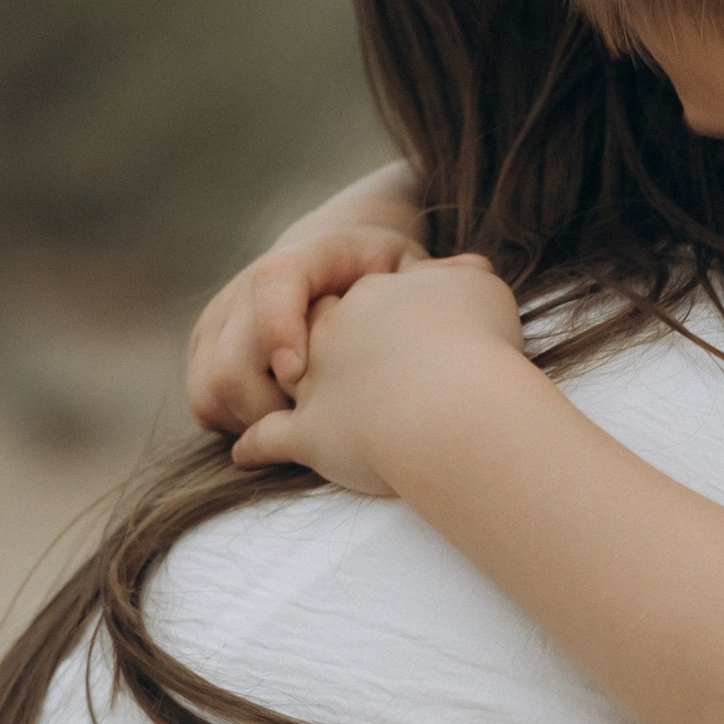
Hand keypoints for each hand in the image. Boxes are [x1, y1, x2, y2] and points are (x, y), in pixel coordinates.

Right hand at [188, 169, 427, 433]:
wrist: (335, 261)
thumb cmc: (383, 272)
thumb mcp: (408, 267)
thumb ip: (433, 277)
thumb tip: (474, 273)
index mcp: (305, 259)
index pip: (274, 282)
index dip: (282, 330)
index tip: (302, 375)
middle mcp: (249, 287)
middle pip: (230, 357)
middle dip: (268, 406)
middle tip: (315, 431)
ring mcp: (223, 320)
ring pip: (211, 388)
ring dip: (254, 424)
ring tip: (305, 436)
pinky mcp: (209, 349)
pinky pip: (206, 404)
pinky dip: (240, 427)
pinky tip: (287, 433)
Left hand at [230, 255, 530, 498]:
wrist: (459, 400)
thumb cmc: (473, 340)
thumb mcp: (476, 288)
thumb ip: (463, 276)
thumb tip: (468, 269)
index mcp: (359, 290)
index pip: (333, 296)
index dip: (344, 318)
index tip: (367, 337)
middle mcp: (324, 332)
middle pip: (293, 335)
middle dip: (291, 355)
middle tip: (317, 376)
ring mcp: (309, 384)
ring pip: (260, 385)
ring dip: (259, 399)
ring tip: (274, 414)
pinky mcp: (303, 436)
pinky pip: (262, 440)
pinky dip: (252, 448)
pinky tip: (248, 455)